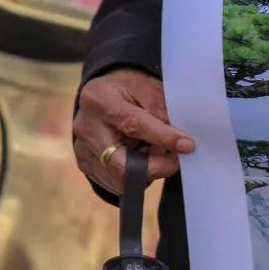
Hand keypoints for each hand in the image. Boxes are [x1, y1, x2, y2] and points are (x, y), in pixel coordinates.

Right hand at [73, 67, 194, 193]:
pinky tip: (142, 157)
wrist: (102, 94)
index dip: (163, 137)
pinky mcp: (85, 164)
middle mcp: (86, 126)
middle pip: (121, 163)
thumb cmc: (127, 89)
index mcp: (100, 99)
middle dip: (155, 167)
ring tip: (158, 152)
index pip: (133, 124)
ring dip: (147, 171)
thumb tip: (180, 138)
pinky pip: (114, 182)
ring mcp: (82, 148)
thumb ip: (161, 110)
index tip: (186, 144)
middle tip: (176, 160)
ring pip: (119, 178)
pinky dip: (135, 175)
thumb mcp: (146, 87)